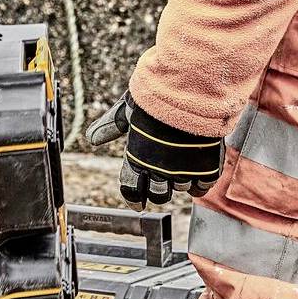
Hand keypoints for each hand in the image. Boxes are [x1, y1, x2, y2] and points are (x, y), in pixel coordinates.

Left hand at [85, 92, 223, 204]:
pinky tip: (198, 171)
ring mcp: (183, 172)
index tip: (137, 204)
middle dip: (159, 190)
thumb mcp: (128, 109)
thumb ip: (111, 126)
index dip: (134, 198)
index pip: (131, 189)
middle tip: (163, 179)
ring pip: (180, 189)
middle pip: (158, 195)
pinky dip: (199, 182)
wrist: (190, 94)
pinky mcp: (206, 170)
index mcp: (137, 159)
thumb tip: (92, 139)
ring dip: (180, 180)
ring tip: (183, 164)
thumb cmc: (157, 99)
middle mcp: (159, 171)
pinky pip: (201, 188)